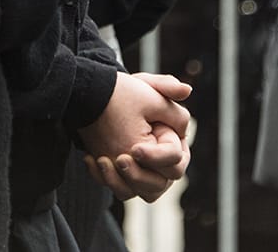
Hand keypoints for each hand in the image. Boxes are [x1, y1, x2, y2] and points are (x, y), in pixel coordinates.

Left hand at [79, 71, 190, 201]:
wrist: (102, 98)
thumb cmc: (128, 93)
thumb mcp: (146, 85)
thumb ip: (167, 86)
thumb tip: (187, 91)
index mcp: (174, 142)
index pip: (175, 161)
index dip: (157, 157)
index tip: (134, 148)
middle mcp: (162, 163)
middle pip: (158, 184)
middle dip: (138, 174)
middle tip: (119, 159)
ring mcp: (144, 173)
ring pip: (138, 192)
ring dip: (119, 181)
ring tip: (102, 161)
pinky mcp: (125, 178)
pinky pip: (119, 189)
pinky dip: (104, 178)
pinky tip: (90, 159)